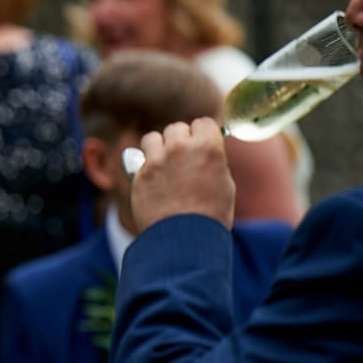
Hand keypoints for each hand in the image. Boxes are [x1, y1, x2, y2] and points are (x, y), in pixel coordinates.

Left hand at [130, 117, 234, 231]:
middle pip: (176, 128)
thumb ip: (212, 161)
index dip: (202, 134)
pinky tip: (154, 181)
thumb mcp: (224, 184)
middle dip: (180, 139)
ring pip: (153, 138)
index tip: (201, 142)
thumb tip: (205, 151)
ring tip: (163, 164)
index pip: (202, 123)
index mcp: (208, 147)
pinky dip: (146, 167)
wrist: (183, 239)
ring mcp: (156, 160)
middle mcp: (180, 148)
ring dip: (158, 147)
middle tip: (183, 156)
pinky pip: (140, 159)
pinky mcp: (139, 173)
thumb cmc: (210, 215)